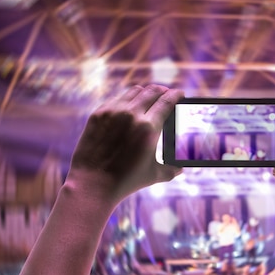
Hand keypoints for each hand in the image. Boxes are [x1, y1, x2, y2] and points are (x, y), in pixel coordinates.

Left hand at [67, 85, 183, 201]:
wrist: (93, 184)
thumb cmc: (126, 181)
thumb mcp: (154, 175)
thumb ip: (171, 169)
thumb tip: (181, 168)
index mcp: (149, 127)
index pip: (167, 101)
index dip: (176, 94)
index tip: (180, 93)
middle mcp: (131, 115)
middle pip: (152, 91)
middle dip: (163, 91)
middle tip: (166, 93)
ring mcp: (113, 112)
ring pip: (134, 92)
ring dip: (145, 93)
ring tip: (149, 97)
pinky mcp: (98, 114)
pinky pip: (117, 99)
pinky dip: (127, 100)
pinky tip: (129, 106)